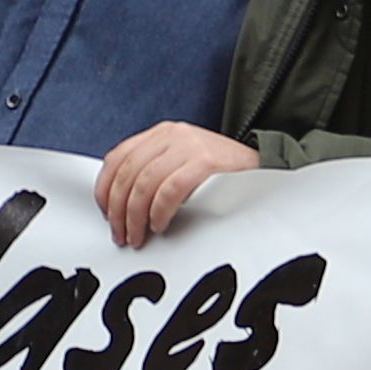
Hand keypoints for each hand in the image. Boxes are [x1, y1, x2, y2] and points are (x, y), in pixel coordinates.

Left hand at [91, 121, 256, 247]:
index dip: (105, 189)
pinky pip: (170, 190)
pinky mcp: (206, 161)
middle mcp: (172, 134)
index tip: (106, 214)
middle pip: (127, 173)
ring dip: (136, 216)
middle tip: (122, 234)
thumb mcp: (181, 165)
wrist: (265, 167)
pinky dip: (160, 212)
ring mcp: (189, 145)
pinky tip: (160, 225)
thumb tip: (120, 206)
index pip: (118, 158)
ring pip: (144, 183)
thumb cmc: (221, 174)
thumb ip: (153, 174)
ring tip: (140, 236)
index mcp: (161, 134)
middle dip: (119, 210)